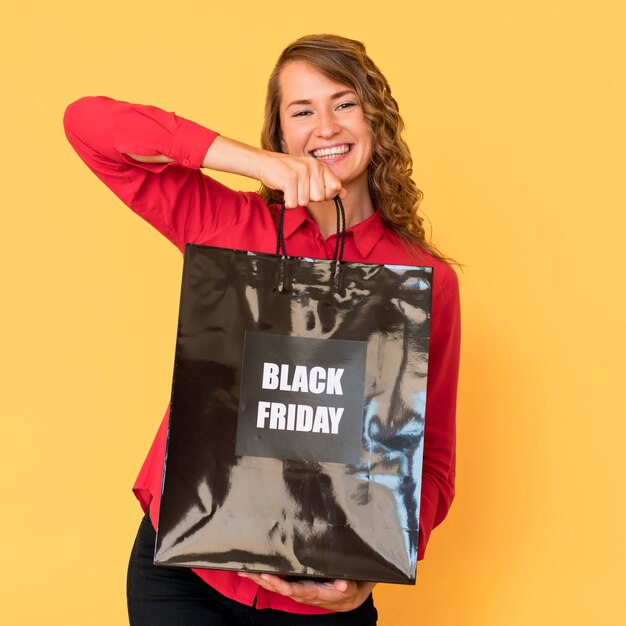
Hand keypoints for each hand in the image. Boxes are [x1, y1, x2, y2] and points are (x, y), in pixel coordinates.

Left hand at [237, 572, 375, 611]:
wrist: (346, 598)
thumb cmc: (347, 591)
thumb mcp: (350, 588)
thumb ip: (346, 585)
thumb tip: (342, 583)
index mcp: (311, 592)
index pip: (291, 589)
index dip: (277, 584)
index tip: (265, 576)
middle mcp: (300, 592)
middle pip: (276, 587)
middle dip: (260, 580)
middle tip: (244, 571)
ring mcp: (296, 589)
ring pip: (274, 585)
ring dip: (259, 579)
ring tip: (244, 570)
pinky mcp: (296, 585)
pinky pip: (278, 582)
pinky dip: (266, 577)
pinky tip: (256, 571)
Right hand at [255, 151, 346, 208]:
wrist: (264, 163)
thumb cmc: (288, 172)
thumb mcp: (310, 175)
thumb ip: (327, 184)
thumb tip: (344, 194)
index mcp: (320, 165)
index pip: (335, 187)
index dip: (326, 195)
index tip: (313, 190)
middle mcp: (313, 166)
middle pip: (319, 198)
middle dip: (308, 198)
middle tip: (298, 188)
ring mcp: (302, 171)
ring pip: (305, 202)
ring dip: (295, 200)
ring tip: (290, 188)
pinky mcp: (289, 178)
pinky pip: (293, 203)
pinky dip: (287, 202)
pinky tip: (284, 191)